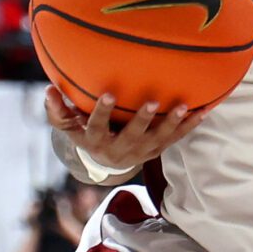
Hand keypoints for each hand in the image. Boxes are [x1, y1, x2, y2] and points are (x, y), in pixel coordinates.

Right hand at [45, 86, 206, 172]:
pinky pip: (176, 138)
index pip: (97, 127)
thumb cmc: (86, 134)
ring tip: (183, 107)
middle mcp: (121, 149)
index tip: (107, 94)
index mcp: (98, 141)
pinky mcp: (158, 150)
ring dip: (171, 123)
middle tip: (151, 102)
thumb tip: (49, 89)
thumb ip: (58, 111)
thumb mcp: (69, 128)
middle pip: (132, 136)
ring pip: (159, 139)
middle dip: (142, 120)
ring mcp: (142, 151)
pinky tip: (203, 111)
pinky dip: (189, 126)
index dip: (101, 112)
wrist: (108, 161)